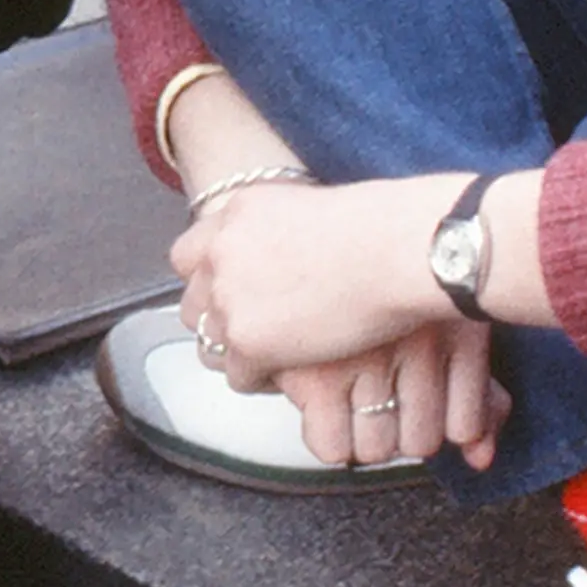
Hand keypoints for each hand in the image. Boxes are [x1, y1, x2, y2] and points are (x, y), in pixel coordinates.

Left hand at [175, 172, 512, 468]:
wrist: (399, 250)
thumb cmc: (382, 226)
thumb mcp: (311, 208)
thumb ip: (279, 232)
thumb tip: (283, 257)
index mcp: (236, 214)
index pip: (187, 255)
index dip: (210, 280)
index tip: (236, 293)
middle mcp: (221, 254)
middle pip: (193, 304)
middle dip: (221, 321)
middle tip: (260, 331)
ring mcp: (230, 299)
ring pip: (210, 345)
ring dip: (241, 353)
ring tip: (279, 355)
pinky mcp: (249, 341)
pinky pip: (238, 376)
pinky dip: (264, 379)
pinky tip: (296, 370)